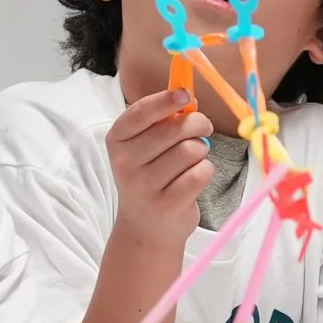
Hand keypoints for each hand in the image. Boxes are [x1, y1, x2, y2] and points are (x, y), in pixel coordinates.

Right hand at [107, 88, 212, 251]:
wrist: (145, 228)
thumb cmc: (150, 176)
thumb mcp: (144, 147)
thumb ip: (162, 121)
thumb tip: (189, 98)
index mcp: (117, 140)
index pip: (141, 113)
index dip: (166, 100)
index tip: (186, 94)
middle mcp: (125, 163)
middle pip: (175, 129)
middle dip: (198, 124)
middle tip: (203, 128)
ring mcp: (144, 186)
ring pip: (192, 150)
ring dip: (201, 151)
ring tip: (193, 160)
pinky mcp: (167, 204)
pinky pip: (201, 172)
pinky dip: (205, 171)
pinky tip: (194, 178)